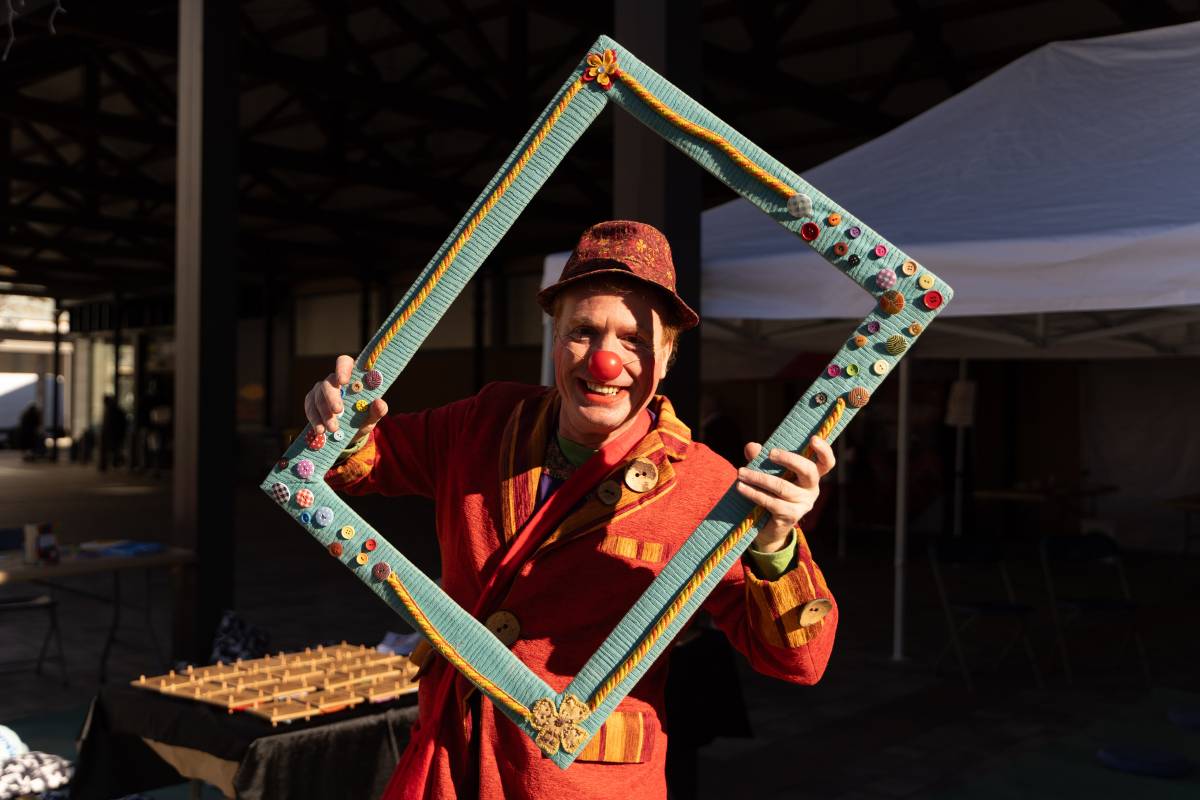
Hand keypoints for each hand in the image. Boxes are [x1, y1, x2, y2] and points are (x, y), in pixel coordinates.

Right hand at [303, 354, 388, 443]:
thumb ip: (377, 410)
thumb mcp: (372, 417)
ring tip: (333, 429)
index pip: (344, 363)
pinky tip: (320, 430)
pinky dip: (315, 419)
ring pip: (318, 397)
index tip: (343, 381)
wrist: (349, 435)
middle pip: (329, 383)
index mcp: (352, 378)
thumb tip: (379, 402)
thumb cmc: (362, 419)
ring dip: (325, 413)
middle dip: (332, 397)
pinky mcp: (311, 401)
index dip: (342, 369)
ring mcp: (321, 390)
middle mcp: (334, 381)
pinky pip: (310, 407)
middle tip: (338, 411)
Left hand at [735, 436, 835, 551]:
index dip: (824, 450)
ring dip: (759, 478)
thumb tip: (752, 447)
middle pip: (808, 470)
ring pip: (783, 487)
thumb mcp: (766, 472)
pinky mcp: (791, 516)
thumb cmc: (769, 492)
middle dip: (789, 459)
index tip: (813, 439)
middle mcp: (811, 489)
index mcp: (810, 476)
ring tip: (741, 473)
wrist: (767, 527)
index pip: (826, 463)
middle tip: (770, 453)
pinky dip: (754, 493)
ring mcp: (803, 504)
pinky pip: (772, 502)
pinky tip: (741, 488)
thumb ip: (760, 458)